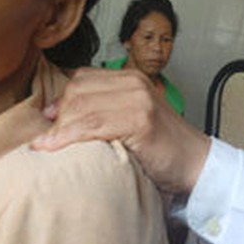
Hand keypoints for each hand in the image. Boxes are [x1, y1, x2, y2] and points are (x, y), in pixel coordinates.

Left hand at [32, 67, 210, 193]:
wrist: (196, 164)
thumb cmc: (162, 149)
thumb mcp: (130, 120)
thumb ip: (103, 111)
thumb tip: (56, 115)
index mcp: (131, 79)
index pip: (82, 78)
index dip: (61, 100)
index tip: (50, 123)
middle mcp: (134, 83)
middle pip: (77, 90)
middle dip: (58, 116)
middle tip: (50, 140)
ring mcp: (138, 100)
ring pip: (81, 106)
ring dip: (59, 129)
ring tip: (47, 147)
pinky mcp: (139, 120)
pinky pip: (91, 124)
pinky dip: (67, 136)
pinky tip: (53, 147)